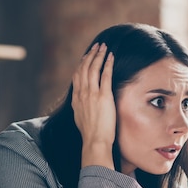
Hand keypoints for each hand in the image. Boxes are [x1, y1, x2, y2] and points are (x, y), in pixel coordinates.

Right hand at [71, 43, 115, 169]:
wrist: (94, 141)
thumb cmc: (90, 134)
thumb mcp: (80, 118)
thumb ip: (81, 107)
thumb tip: (82, 105)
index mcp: (76, 99)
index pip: (77, 76)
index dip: (82, 64)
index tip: (86, 57)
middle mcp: (82, 94)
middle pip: (84, 69)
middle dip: (90, 55)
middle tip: (96, 47)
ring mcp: (92, 94)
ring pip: (94, 69)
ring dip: (99, 56)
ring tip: (103, 47)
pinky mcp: (104, 96)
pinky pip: (105, 76)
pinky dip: (108, 64)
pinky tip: (111, 57)